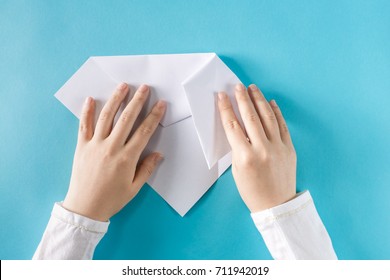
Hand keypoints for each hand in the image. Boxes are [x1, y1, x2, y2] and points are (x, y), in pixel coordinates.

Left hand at [63, 83, 165, 220]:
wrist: (84, 208)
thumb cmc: (112, 199)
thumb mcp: (134, 188)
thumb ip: (147, 168)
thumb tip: (159, 153)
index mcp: (127, 158)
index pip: (144, 131)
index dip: (154, 116)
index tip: (160, 104)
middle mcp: (111, 147)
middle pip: (127, 119)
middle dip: (137, 101)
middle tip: (144, 88)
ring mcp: (95, 145)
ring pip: (106, 117)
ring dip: (116, 100)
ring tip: (123, 86)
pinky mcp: (81, 146)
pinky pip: (84, 125)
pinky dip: (87, 111)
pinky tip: (91, 99)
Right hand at [217, 83, 295, 212]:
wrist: (276, 204)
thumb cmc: (252, 190)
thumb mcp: (237, 170)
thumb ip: (237, 147)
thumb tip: (237, 127)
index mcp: (245, 156)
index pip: (232, 126)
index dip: (226, 108)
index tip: (222, 96)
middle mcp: (262, 149)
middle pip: (250, 117)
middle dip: (242, 99)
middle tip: (238, 86)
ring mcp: (278, 147)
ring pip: (267, 117)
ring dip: (259, 100)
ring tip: (253, 89)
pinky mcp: (289, 148)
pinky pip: (282, 125)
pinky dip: (276, 112)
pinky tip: (270, 102)